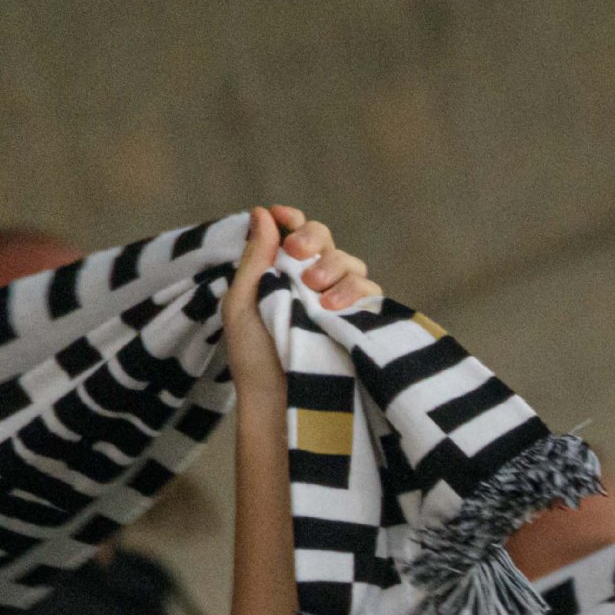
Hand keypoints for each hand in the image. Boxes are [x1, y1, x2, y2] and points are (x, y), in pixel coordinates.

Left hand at [220, 206, 378, 399]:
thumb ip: (255, 259)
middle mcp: (314, 285)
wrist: (279, 401)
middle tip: (296, 256)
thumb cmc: (253, 359)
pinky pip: (371, 294)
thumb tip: (263, 213)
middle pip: (327, 242)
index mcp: (282, 275)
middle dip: (314, 240)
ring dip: (334, 268)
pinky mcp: (362, 324)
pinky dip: (354, 292)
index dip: (293, 221)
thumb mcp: (242, 303)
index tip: (283, 216)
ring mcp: (340, 304)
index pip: (296, 235)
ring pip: (352, 264)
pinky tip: (332, 307)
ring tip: (315, 293)